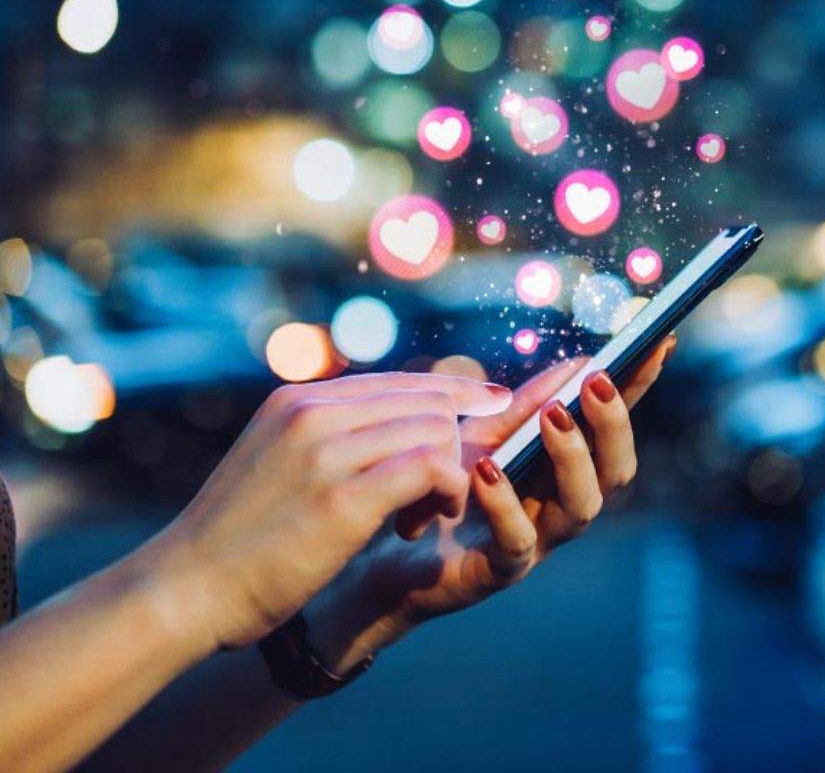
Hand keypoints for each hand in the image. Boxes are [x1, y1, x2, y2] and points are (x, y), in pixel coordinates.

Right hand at [135, 373, 512, 651]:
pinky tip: (423, 523)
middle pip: (427, 400)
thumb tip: (387, 428)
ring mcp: (327, 452)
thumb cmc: (234, 541)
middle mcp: (313, 414)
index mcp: (298, 402)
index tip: (494, 403)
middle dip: (457, 439)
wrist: (183, 590)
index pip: (400, 381)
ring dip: (450, 473)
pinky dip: (446, 491)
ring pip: (434, 431)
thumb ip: (325, 439)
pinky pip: (429, 468)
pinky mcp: (343, 497)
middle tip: (446, 491)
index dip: (455, 392)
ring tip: (423, 516)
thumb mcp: (275, 465)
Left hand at [307, 336, 674, 670]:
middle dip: (614, 425)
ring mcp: (536, 542)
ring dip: (573, 457)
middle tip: (597, 384)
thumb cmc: (439, 490)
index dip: (639, 388)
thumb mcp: (482, 437)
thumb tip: (580, 362)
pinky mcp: (497, 572)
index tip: (658, 344)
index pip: (612, 425)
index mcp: (564, 469)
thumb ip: (526, 405)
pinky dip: (506, 504)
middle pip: (615, 471)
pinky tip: (488, 471)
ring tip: (554, 416)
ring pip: (582, 506)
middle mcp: (561, 506)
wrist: (381, 547)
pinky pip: (517, 542)